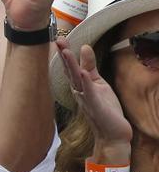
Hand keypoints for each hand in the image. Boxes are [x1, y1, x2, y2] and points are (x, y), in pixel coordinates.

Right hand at [57, 38, 131, 152]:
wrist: (112, 133)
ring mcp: (86, 98)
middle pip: (70, 70)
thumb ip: (90, 65)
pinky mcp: (96, 106)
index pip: (70, 65)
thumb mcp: (98, 82)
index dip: (64, 52)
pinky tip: (83, 73)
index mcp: (79, 84)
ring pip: (77, 80)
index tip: (59, 38)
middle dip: (64, 55)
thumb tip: (85, 46)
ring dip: (71, 66)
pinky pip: (90, 93)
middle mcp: (79, 90)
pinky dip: (86, 83)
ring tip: (67, 52)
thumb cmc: (104, 108)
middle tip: (58, 40)